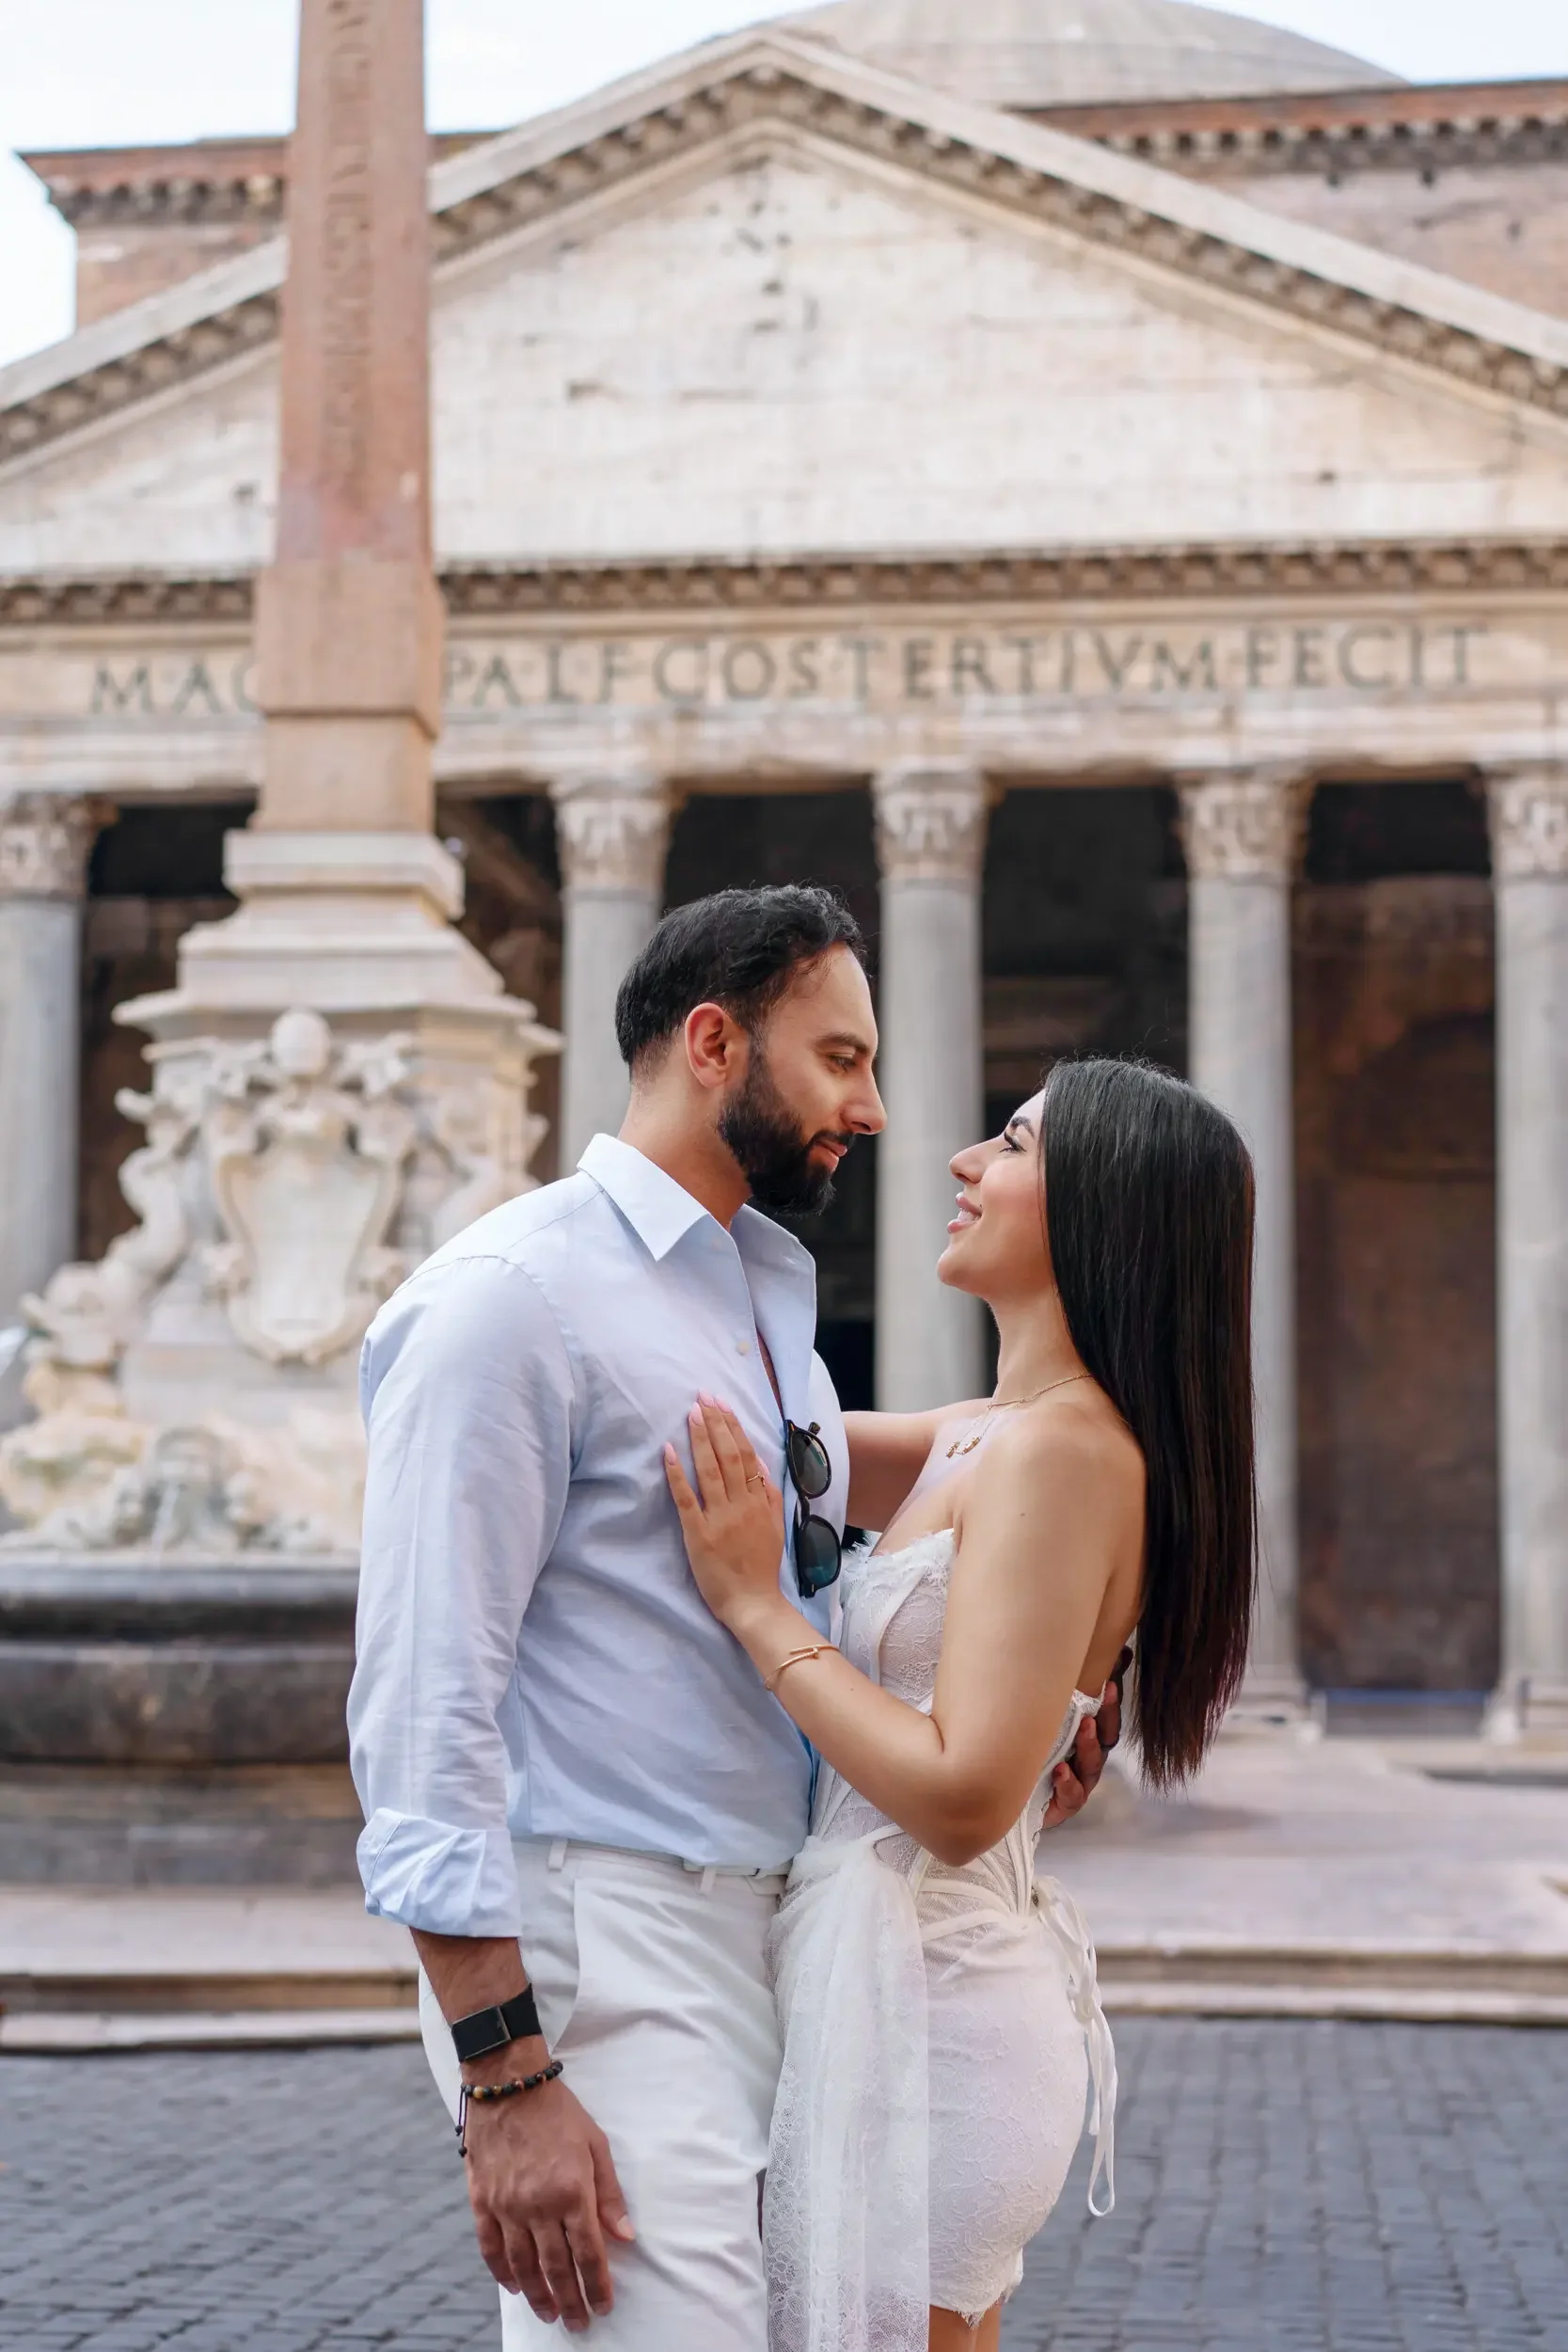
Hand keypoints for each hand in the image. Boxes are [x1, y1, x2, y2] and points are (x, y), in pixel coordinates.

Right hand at [463, 2051, 633, 2332]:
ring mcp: (507, 2205)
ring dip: (538, 2295)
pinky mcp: (482, 2200)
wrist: (508, 2083)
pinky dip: (502, 2271)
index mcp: (571, 2191)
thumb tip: (625, 2235)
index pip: (588, 2253)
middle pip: (556, 2267)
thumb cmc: (558, 2111)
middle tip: (579, 2323)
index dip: (597, 2285)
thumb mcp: (595, 2144)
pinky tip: (514, 2286)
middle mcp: (538, 2205)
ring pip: (523, 2265)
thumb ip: (609, 2194)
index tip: (604, 2305)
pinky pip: (491, 2247)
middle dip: (570, 2300)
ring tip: (549, 2313)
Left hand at [664, 1396, 785, 1630]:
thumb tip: (760, 1465)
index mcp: (759, 1500)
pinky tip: (669, 1451)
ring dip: (700, 1438)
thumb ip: (768, 1495)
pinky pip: (686, 1498)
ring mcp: (720, 1518)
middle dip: (715, 1423)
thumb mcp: (775, 1526)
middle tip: (703, 1396)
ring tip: (691, 1412)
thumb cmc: (762, 1567)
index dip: (733, 1427)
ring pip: (710, 1469)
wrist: (754, 1602)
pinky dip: (677, 1473)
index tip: (722, 1403)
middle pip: (728, 1455)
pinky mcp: (699, 1534)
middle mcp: (741, 1504)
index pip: (746, 1455)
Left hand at [1040, 1645, 1131, 1830]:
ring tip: (1083, 1730)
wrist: (1001, 1793)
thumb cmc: (1025, 1748)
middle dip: (1105, 1718)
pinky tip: (1060, 1771)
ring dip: (1089, 1747)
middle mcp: (1085, 1757)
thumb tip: (1102, 1655)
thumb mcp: (1040, 1716)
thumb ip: (1065, 1688)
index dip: (1111, 1700)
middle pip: (1105, 1738)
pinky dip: (1068, 1784)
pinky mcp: (1065, 1804)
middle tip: (1101, 1697)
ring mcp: (1078, 1781)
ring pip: (1091, 1765)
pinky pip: (1072, 1796)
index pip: (1106, 1716)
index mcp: (1084, 1735)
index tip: (1110, 1682)